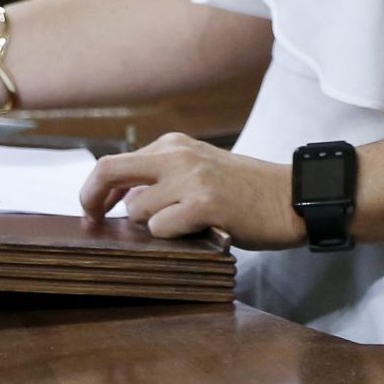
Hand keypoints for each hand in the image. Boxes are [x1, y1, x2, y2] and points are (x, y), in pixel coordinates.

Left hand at [79, 132, 299, 248]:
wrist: (292, 197)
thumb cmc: (244, 192)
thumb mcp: (197, 171)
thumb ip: (161, 180)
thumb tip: (118, 202)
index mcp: (172, 145)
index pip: (114, 163)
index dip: (94, 189)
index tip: (91, 210)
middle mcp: (176, 155)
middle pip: (109, 171)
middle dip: (93, 199)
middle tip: (94, 222)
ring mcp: (190, 177)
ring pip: (138, 211)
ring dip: (153, 228)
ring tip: (184, 227)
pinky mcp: (205, 203)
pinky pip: (163, 229)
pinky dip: (173, 238)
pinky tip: (198, 232)